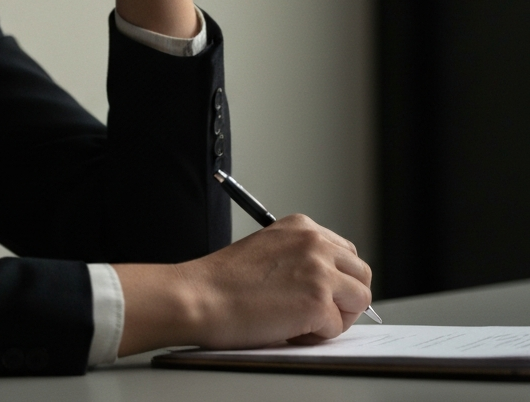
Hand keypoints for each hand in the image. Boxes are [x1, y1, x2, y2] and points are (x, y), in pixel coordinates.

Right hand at [115, 214, 372, 355]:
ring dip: (337, 316)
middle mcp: (314, 241)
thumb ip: (302, 257)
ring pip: (360, 299)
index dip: (337, 279)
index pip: (346, 253)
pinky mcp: (317, 301)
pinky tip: (287, 328)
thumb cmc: (224, 281)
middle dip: (346, 298)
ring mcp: (319, 270)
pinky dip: (315, 336)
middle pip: (362, 273)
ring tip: (302, 321)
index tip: (320, 293)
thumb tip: (334, 284)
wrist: (200, 296)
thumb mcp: (269, 249)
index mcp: (301, 226)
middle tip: (316, 313)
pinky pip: (336, 328)